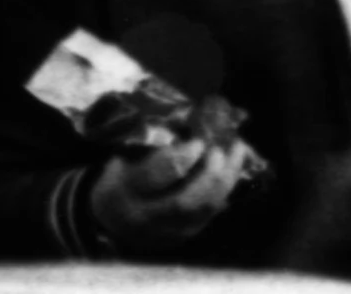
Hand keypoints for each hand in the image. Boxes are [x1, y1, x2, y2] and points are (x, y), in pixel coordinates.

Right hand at [88, 135, 253, 252]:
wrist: (112, 219)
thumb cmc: (122, 177)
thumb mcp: (123, 157)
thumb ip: (151, 142)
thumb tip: (188, 117)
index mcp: (123, 190)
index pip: (153, 178)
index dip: (179, 159)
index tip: (198, 142)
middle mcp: (144, 216)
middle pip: (182, 202)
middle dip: (208, 174)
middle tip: (222, 149)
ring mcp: (166, 231)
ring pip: (202, 210)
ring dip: (225, 180)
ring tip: (237, 151)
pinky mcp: (184, 233)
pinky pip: (211, 213)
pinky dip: (226, 188)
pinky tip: (234, 167)